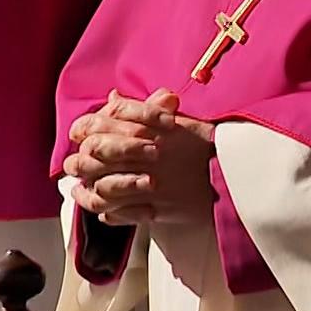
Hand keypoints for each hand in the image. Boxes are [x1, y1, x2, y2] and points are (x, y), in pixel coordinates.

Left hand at [64, 89, 215, 226]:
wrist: (237, 172)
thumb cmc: (208, 143)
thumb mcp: (178, 118)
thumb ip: (142, 108)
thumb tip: (112, 98)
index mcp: (145, 126)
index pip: (98, 123)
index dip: (83, 128)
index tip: (78, 134)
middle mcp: (142, 153)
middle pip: (93, 155)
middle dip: (79, 160)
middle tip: (73, 164)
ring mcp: (147, 183)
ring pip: (101, 186)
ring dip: (86, 190)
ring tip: (79, 190)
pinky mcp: (155, 208)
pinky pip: (120, 213)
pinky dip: (106, 213)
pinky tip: (102, 213)